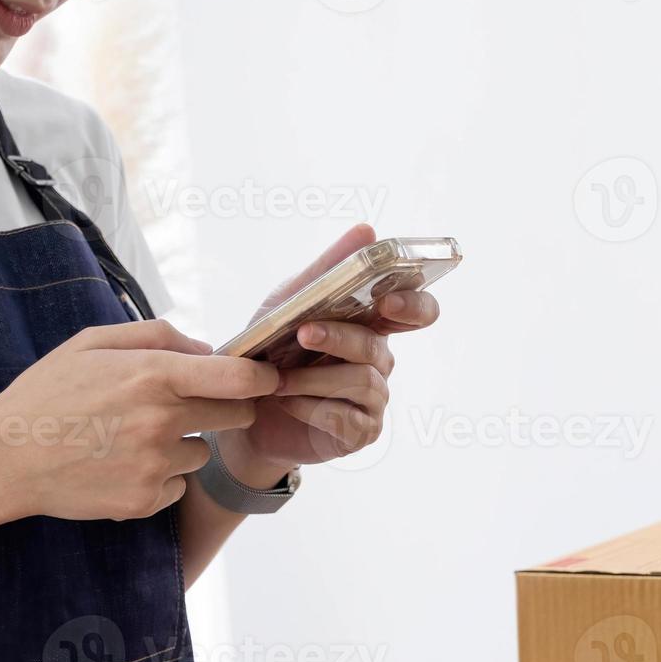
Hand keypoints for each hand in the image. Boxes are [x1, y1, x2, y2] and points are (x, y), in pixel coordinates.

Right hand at [0, 320, 277, 522]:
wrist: (4, 459)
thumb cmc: (47, 394)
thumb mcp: (93, 342)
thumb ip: (157, 336)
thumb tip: (207, 349)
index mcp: (152, 375)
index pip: (239, 379)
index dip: (263, 378)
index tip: (267, 378)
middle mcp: (161, 421)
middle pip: (235, 416)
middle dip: (223, 407)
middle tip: (183, 404)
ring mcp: (155, 466)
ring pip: (202, 451)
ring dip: (183, 443)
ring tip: (132, 436)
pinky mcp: (144, 502)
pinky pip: (177, 485)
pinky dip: (160, 476)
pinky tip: (120, 464)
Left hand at [220, 224, 442, 482]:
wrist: (243, 413)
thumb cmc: (270, 352)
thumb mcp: (286, 305)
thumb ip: (326, 271)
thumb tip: (368, 230)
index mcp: (371, 325)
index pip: (417, 311)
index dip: (413, 305)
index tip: (387, 301)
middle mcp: (379, 361)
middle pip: (378, 347)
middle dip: (340, 339)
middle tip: (304, 334)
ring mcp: (373, 399)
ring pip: (360, 381)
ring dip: (312, 377)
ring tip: (277, 378)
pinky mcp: (360, 432)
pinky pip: (345, 417)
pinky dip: (310, 407)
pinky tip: (286, 402)